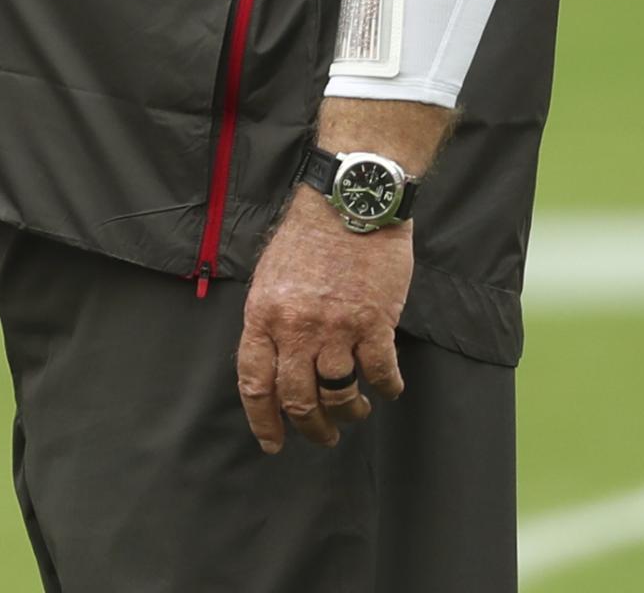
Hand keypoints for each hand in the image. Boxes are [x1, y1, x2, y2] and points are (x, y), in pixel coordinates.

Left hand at [236, 194, 410, 452]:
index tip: (273, 442)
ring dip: (349, 412)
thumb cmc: (309, 235)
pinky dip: (386, 388)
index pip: (255, 382)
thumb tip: (273, 362)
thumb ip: (270, 320)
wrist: (349, 200)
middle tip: (322, 436)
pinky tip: (388, 388)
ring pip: (339, 395)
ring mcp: (336, 327)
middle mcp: (295, 327)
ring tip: (355, 411)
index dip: (263, 420)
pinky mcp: (374, 322)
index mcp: (263, 314)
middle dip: (311, 428)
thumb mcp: (270, 276)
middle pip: (298, 399)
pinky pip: (380, 373)